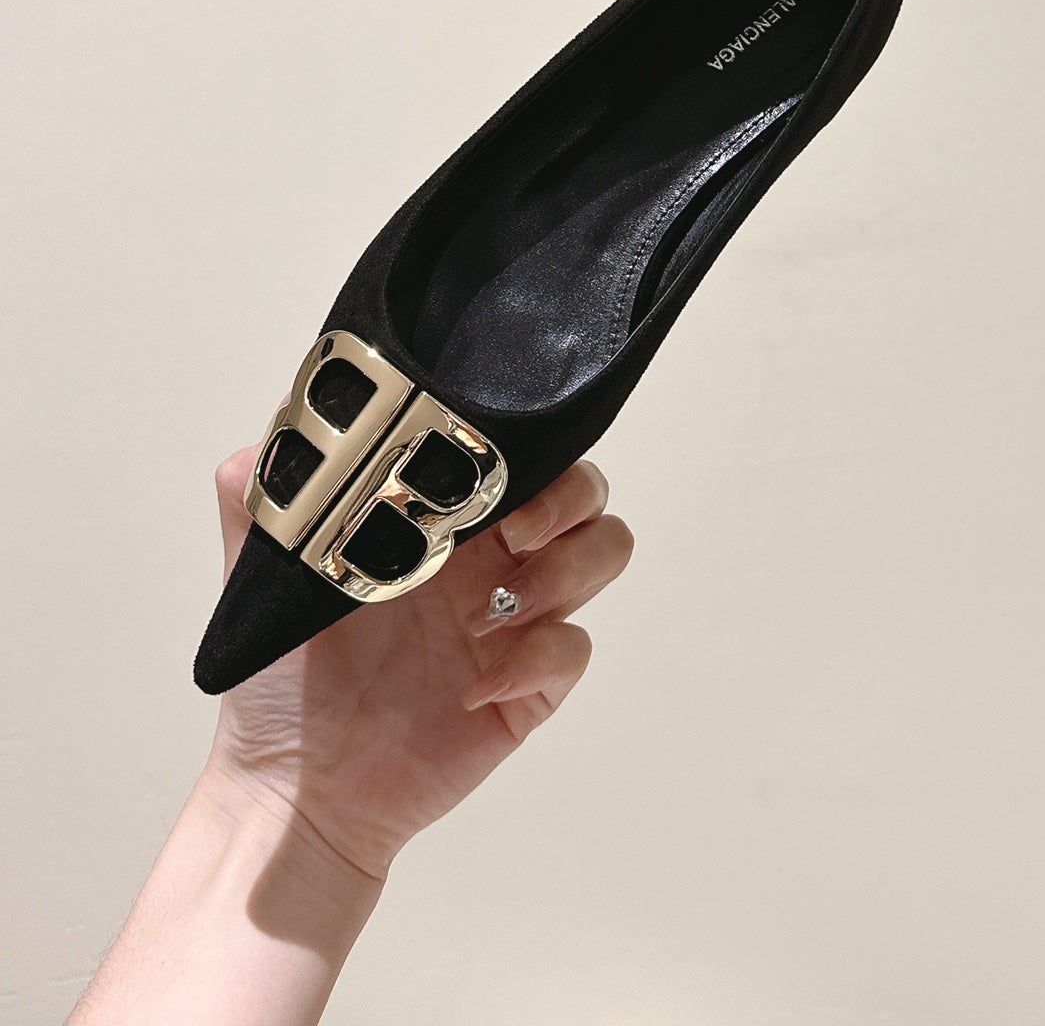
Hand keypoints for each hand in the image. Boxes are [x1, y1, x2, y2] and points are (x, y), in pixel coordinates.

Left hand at [205, 445, 633, 883]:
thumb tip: (273, 440)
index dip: (526, 445)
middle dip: (568, 498)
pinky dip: (538, 659)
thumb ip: (258, 502)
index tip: (490, 470)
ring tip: (497, 608)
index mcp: (441, 519)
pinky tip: (474, 686)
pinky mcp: (529, 684)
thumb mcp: (261, 579)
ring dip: (566, 568)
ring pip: (604, 551)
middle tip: (515, 534)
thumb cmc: (282, 681)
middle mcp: (489, 558)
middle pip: (584, 491)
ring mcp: (515, 619)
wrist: (293, 785)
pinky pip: (575, 649)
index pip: (518, 450)